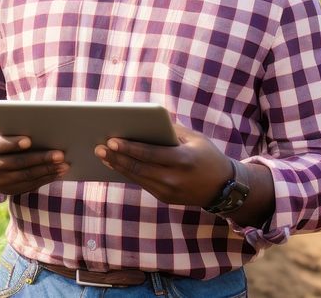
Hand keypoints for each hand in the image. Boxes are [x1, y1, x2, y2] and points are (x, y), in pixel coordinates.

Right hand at [0, 131, 68, 195]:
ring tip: (65, 165)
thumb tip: (41, 127)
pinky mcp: (8, 191)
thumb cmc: (1, 141)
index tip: (29, 140)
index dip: (14, 143)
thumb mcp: (1, 134)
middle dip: (41, 159)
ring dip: (48, 171)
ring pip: (26, 176)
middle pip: (18, 163)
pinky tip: (58, 173)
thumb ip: (14, 131)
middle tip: (60, 154)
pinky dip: (46, 179)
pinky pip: (30, 185)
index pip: (0, 145)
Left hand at [94, 123, 231, 207]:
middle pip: (138, 168)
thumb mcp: (195, 138)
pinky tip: (117, 165)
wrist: (222, 187)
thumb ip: (172, 130)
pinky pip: (142, 184)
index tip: (111, 140)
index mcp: (182, 159)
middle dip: (116, 157)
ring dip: (118, 166)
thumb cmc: (208, 156)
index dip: (129, 148)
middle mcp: (173, 178)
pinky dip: (129, 174)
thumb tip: (147, 121)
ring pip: (137, 177)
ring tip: (103, 155)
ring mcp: (168, 191)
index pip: (149, 154)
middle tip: (98, 147)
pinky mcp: (165, 198)